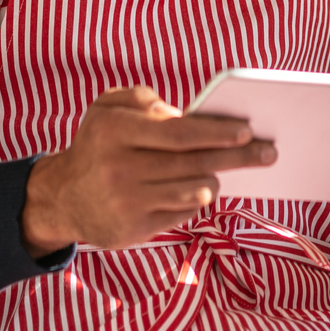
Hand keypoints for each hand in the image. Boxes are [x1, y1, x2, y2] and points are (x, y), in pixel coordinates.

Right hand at [21, 86, 275, 253]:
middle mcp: (119, 169)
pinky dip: (195, 199)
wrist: (62, 197)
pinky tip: (195, 189)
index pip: (178, 133)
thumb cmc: (97, 143)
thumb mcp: (107, 106)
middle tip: (267, 151)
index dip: (215, 132)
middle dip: (236, 156)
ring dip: (214, 178)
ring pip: (193, 191)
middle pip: (193, 164)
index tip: (246, 129)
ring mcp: (127, 204)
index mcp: (114, 131)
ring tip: (221, 169)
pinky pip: (182, 214)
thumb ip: (144, 99)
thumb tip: (185, 115)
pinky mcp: (133, 231)